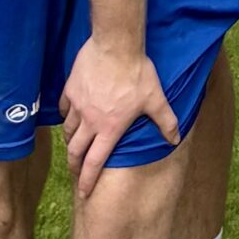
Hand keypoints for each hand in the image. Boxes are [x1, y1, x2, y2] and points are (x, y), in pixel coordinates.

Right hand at [60, 36, 179, 198]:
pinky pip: (64, 108)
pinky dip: (67, 116)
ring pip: (68, 130)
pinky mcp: (70, 89)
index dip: (88, 180)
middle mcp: (90, 120)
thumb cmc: (137, 73)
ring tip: (75, 145)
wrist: (115, 46)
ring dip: (71, 141)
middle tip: (75, 171)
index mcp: (109, 128)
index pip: (95, 162)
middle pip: (75, 150)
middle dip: (74, 165)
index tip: (84, 192)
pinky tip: (71, 115)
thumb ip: (165, 121)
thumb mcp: (156, 99)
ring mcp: (77, 105)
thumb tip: (175, 139)